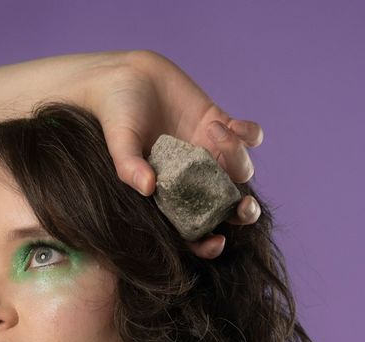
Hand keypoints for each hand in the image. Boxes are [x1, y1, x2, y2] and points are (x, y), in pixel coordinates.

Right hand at [81, 49, 263, 259]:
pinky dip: (249, 134)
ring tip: (214, 131)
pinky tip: (231, 124)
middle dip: (243, 212)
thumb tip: (147, 188)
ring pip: (240, 170)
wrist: (125, 75)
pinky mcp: (219, 123)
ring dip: (236, 157)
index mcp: (170, 195)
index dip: (207, 243)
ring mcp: (209, 152)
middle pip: (227, 205)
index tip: (217, 242)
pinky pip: (248, 137)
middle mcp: (193, 179)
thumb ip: (128, 167)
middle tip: (244, 206)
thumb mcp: (119, 143)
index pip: (193, 229)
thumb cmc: (116, 116)